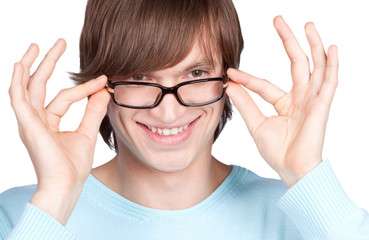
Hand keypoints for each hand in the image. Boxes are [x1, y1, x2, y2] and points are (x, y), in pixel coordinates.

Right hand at [9, 39, 109, 223]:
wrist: (67, 186)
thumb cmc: (74, 165)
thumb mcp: (87, 132)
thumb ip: (93, 110)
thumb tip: (103, 90)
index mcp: (48, 123)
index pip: (65, 97)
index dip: (84, 87)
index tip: (103, 80)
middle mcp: (35, 120)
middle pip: (39, 85)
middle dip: (49, 62)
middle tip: (61, 42)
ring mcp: (29, 122)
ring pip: (26, 87)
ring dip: (31, 65)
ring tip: (39, 45)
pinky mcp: (27, 125)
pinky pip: (17, 98)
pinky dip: (17, 81)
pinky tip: (20, 65)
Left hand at [226, 16, 337, 186]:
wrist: (292, 170)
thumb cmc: (277, 152)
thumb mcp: (256, 124)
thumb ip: (245, 104)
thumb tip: (230, 85)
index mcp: (284, 103)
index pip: (263, 84)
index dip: (247, 79)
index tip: (230, 72)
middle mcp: (300, 98)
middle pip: (295, 63)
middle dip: (287, 41)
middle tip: (278, 20)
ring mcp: (312, 100)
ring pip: (315, 67)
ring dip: (312, 45)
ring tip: (307, 25)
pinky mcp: (321, 106)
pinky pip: (329, 83)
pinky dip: (331, 65)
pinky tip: (330, 48)